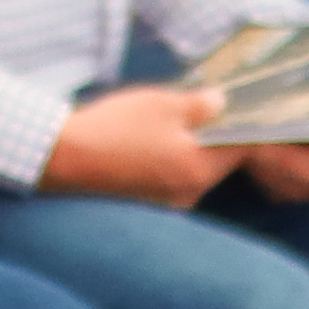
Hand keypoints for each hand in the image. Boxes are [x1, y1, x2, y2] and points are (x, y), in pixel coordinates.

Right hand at [40, 86, 236, 202]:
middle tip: (195, 106)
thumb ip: (200, 105)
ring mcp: (165, 203)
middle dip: (210, 134)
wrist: (64, 159)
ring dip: (185, 146)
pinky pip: (168, 178)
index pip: (240, 148)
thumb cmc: (116, 129)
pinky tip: (143, 140)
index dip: (243, 124)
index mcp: (199, 170)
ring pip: (190, 169)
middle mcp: (188, 194)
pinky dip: (164, 159)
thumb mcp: (163, 104)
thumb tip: (221, 104)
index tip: (237, 106)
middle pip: (215, 160)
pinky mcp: (144, 203)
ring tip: (161, 121)